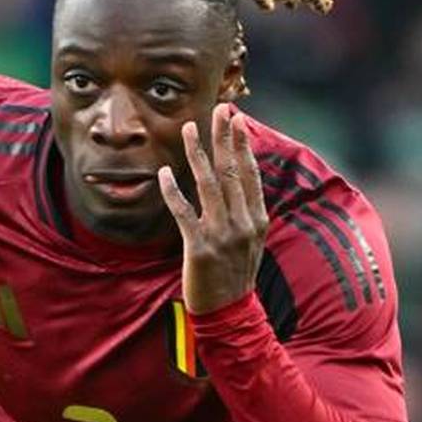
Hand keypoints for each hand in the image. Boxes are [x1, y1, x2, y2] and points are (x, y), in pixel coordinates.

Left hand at [158, 105, 268, 314]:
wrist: (231, 313)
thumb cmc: (236, 274)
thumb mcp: (251, 240)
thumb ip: (247, 210)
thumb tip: (242, 179)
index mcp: (257, 218)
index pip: (250, 172)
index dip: (243, 143)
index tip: (237, 117)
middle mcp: (243, 223)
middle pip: (232, 171)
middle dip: (225, 137)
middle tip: (220, 108)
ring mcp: (222, 235)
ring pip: (209, 185)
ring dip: (197, 154)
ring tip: (188, 128)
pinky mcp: (199, 248)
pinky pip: (184, 214)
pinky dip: (173, 192)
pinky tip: (164, 173)